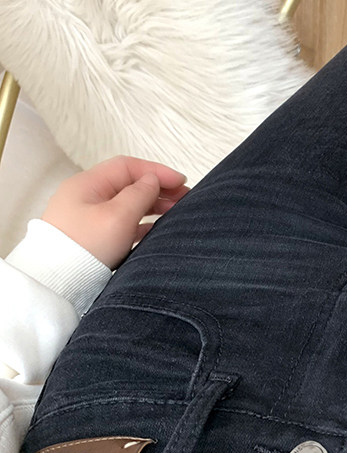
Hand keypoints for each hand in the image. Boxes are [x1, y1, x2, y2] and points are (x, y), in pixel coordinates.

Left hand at [41, 156, 190, 269]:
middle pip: (127, 185)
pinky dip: (140, 224)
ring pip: (126, 204)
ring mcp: (86, 219)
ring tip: (174, 213)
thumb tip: (152, 181)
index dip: (156, 171)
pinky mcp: (91, 239)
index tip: (181, 181)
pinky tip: (156, 230)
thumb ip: (140, 194)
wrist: (57, 285)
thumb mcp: (118, 216)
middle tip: (184, 197)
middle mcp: (85, 198)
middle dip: (157, 189)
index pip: (127, 167)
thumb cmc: (84, 248)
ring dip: (151, 206)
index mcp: (87, 185)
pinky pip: (120, 224)